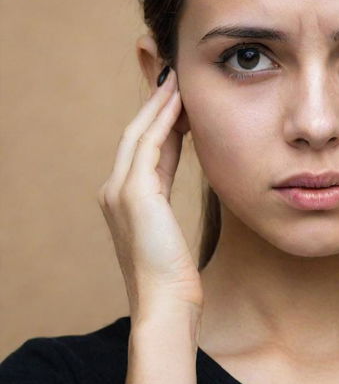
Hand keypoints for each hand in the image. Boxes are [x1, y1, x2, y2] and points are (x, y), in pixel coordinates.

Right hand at [97, 67, 202, 321]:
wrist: (165, 304)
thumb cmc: (173, 275)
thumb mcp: (167, 229)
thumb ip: (165, 200)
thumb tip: (177, 178)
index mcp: (123, 199)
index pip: (143, 149)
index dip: (160, 121)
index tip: (179, 99)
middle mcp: (114, 190)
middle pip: (135, 134)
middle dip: (155, 104)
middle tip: (175, 78)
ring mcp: (120, 191)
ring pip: (138, 133)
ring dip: (159, 104)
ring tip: (177, 80)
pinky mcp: (133, 193)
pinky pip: (148, 145)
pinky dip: (163, 120)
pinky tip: (179, 103)